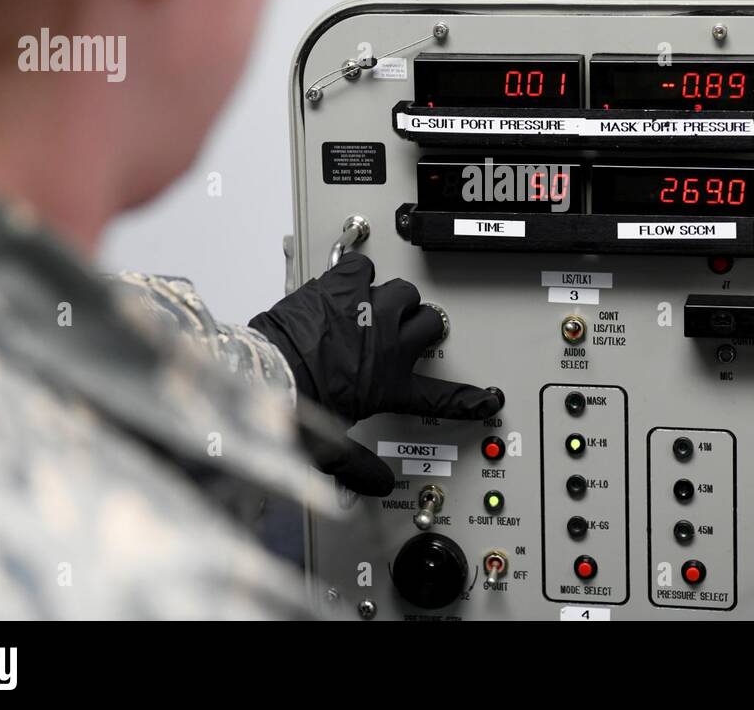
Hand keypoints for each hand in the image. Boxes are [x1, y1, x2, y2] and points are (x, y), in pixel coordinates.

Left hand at [249, 253, 502, 494]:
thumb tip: (375, 485)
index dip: (470, 399)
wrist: (265, 373)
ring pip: (405, 291)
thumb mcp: (330, 448)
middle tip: (407, 334)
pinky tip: (348, 284)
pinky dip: (358, 273)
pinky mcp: (343, 287)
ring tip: (379, 307)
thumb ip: (358, 467)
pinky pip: (365, 268)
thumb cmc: (295, 406)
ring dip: (396, 299)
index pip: (442, 397)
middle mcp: (388, 345)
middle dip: (422, 328)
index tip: (487, 398)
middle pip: (430, 324)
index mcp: (390, 386)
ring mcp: (369, 311)